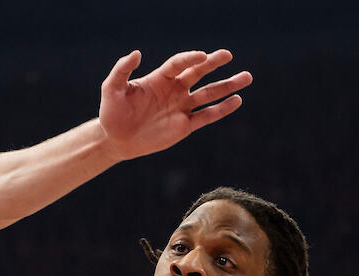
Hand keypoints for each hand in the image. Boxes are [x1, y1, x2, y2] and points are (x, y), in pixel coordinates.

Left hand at [98, 49, 251, 160]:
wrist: (116, 139)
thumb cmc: (112, 112)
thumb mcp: (112, 89)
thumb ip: (122, 70)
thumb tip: (136, 53)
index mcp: (159, 78)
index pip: (179, 64)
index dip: (190, 59)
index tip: (203, 56)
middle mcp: (174, 90)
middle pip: (198, 73)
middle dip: (214, 63)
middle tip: (228, 55)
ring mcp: (181, 107)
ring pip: (209, 94)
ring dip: (227, 86)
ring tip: (247, 77)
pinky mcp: (185, 126)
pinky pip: (207, 116)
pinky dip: (222, 109)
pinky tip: (237, 101)